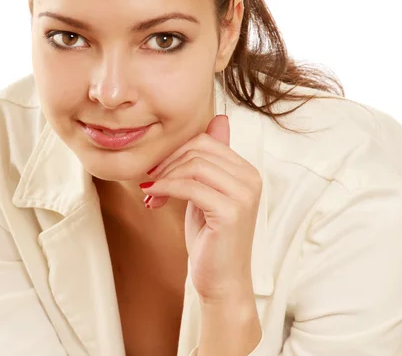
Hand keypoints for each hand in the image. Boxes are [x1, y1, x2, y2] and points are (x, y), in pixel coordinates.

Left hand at [140, 115, 262, 301]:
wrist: (221, 281)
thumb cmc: (211, 239)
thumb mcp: (205, 193)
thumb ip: (209, 162)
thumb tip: (218, 120)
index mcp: (247, 171)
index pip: (205, 140)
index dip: (175, 152)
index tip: (158, 171)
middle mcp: (251, 178)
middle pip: (198, 148)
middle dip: (168, 162)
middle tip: (150, 182)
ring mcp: (244, 194)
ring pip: (193, 165)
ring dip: (164, 177)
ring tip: (152, 194)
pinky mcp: (231, 211)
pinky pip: (190, 186)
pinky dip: (166, 187)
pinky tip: (153, 197)